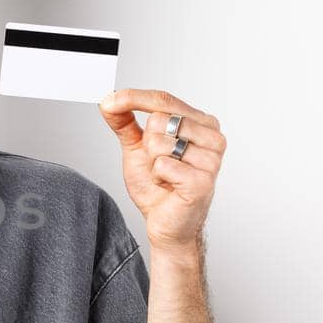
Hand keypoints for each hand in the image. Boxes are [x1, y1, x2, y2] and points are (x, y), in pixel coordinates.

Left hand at [97, 89, 225, 253]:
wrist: (167, 225)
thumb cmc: (158, 187)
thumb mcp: (137, 148)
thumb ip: (124, 123)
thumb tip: (109, 101)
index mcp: (202, 123)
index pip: (164, 99)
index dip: (133, 97)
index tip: (108, 101)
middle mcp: (213, 137)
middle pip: (159, 119)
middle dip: (147, 144)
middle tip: (158, 164)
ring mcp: (211, 159)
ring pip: (158, 142)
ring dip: (152, 163)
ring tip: (165, 176)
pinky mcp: (203, 180)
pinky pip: (162, 164)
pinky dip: (157, 177)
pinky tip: (169, 187)